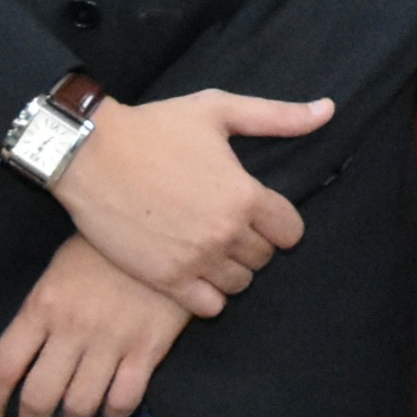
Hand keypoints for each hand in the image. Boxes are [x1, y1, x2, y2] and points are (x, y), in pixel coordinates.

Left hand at [0, 237, 191, 416]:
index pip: (2, 367)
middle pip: (39, 396)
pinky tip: (113, 408)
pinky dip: (114, 412)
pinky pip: (124, 399)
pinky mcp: (149, 347)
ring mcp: (111, 340)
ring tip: (77, 416)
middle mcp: (71, 329)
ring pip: (80, 405)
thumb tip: (30, 355)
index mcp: (42, 307)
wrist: (165, 229)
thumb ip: (41, 312)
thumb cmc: (105, 248)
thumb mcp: (59, 270)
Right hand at [50, 90, 327, 312]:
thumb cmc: (154, 127)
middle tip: (229, 225)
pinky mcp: (164, 279)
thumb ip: (278, 116)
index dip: (279, 222)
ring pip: (239, 284)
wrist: (87, 154)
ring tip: (210, 246)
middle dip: (254, 243)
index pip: (291, 231)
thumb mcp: (219, 111)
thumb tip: (328, 109)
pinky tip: (194, 270)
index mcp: (245, 195)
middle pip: (264, 258)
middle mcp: (225, 233)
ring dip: (232, 269)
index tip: (260, 212)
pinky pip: (208, 306)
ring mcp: (194, 260)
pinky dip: (208, 294)